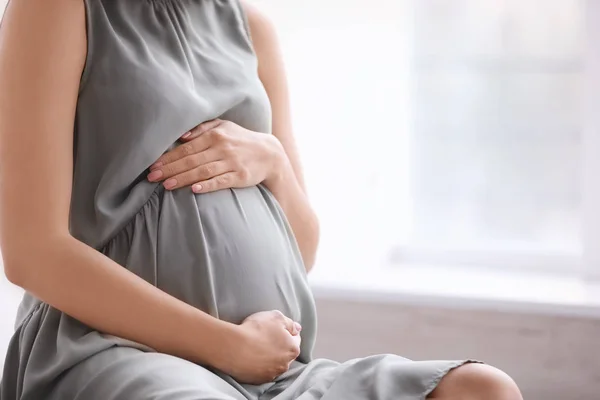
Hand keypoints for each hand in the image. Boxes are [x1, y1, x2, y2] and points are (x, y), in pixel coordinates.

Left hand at [147, 119, 285, 192]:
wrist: (269, 153)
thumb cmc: (241, 139)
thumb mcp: (224, 126)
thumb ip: (202, 128)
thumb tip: (181, 136)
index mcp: (215, 135)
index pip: (186, 148)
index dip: (168, 157)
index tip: (153, 165)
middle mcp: (222, 147)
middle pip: (191, 160)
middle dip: (170, 169)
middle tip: (152, 177)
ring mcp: (232, 162)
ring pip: (202, 171)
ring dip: (183, 178)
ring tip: (166, 185)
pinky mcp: (240, 176)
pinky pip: (221, 181)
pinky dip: (207, 185)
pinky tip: (194, 189)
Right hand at [218, 310, 301, 384]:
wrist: (234, 347)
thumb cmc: (256, 329)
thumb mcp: (276, 317)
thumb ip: (290, 323)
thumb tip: (297, 328)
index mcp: (292, 349)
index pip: (295, 339)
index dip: (286, 332)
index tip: (275, 329)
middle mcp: (285, 364)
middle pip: (285, 353)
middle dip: (278, 346)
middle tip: (265, 337)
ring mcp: (272, 374)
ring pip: (274, 363)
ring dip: (269, 357)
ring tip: (256, 348)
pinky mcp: (258, 380)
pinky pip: (261, 371)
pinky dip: (258, 365)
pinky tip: (250, 357)